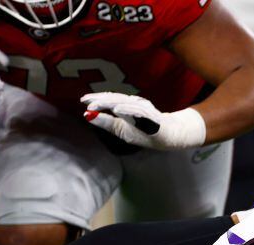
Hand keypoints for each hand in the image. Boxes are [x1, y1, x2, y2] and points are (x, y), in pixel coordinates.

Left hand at [81, 93, 205, 149]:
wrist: (170, 136)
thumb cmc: (145, 131)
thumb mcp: (121, 130)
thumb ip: (106, 123)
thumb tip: (88, 116)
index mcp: (126, 107)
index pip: (109, 99)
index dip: (97, 99)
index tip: (83, 100)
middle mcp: (134, 105)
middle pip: (115, 98)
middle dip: (100, 100)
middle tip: (87, 102)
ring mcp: (144, 109)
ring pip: (124, 103)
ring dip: (110, 103)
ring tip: (96, 105)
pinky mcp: (152, 117)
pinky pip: (139, 112)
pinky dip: (128, 110)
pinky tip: (117, 110)